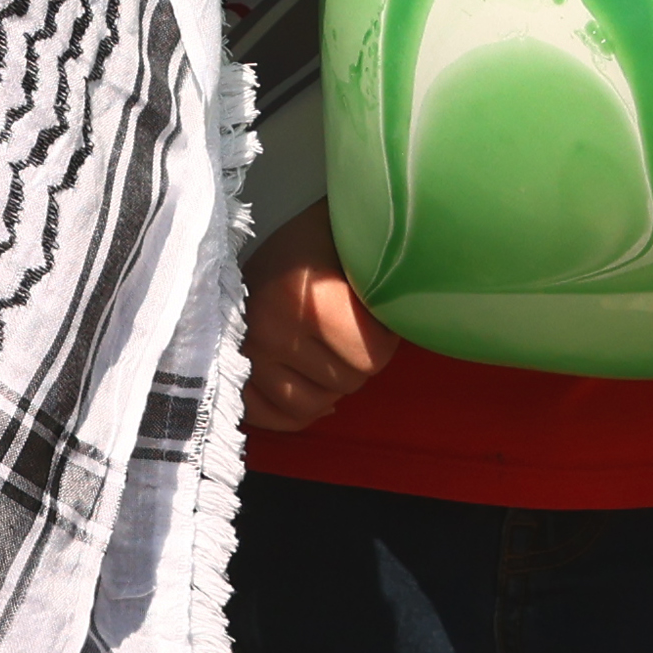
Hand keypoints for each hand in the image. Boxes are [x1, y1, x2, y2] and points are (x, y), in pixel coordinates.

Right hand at [243, 210, 387, 435]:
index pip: (370, 356)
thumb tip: (420, 314)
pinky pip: (275, 418)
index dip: (384, 335)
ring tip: (327, 346)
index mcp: (304, 300)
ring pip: (313, 405)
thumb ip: (386, 279)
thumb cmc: (316, 239)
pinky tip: (307, 378)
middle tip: (350, 325)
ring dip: (329, 382)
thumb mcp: (355, 243)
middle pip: (346, 382)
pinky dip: (296, 406)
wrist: (249, 235)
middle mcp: (268, 334)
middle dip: (358, 357)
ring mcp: (245, 360)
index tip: (375, 310)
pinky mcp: (232, 376)